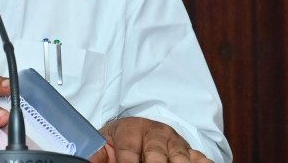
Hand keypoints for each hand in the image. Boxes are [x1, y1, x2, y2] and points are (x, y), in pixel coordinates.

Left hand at [97, 116, 212, 162]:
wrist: (137, 134)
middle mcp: (156, 132)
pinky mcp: (190, 151)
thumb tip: (87, 158)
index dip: (127, 162)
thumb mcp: (105, 144)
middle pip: (156, 152)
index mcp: (131, 128)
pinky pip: (199, 156)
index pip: (128, 148)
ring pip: (180, 155)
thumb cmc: (120, 143)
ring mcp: (175, 142)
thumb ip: (96, 153)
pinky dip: (200, 162)